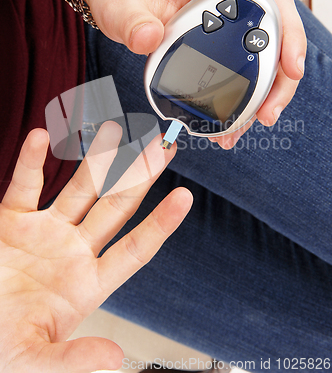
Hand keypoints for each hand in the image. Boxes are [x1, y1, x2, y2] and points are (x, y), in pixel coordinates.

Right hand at [0, 123, 191, 371]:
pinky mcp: (13, 220)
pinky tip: (42, 139)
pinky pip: (24, 185)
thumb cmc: (2, 346)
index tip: (185, 197)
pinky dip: (31, 162)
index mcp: (88, 282)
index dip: (160, 223)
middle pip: (115, 206)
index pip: (135, 248)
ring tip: (116, 129)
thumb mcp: (34, 357)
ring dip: (98, 159)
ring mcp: (45, 231)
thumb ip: (72, 358)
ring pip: (79, 188)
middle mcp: (73, 250)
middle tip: (162, 147)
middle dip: (139, 176)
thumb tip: (114, 358)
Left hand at [84, 0, 305, 148]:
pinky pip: (239, 75)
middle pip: (275, 38)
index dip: (289, 33)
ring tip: (245, 129)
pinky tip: (227, 126)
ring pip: (260, 62)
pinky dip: (239, 102)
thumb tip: (148, 38)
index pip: (269, 0)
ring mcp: (225, 29)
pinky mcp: (217, 49)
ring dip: (261, 98)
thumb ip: (133, 21)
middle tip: (266, 115)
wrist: (120, 1)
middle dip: (280, 80)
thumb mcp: (122, 6)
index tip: (291, 69)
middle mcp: (228, 6)